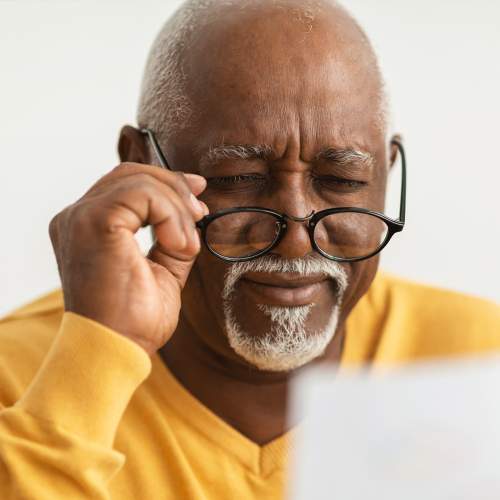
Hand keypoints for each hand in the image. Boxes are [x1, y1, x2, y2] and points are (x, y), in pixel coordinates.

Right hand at [49, 162, 207, 354]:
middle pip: (132, 174)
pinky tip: (178, 245)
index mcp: (88, 226)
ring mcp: (81, 217)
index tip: (198, 196)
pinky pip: (143, 194)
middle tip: (200, 209)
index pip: (125, 184)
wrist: (117, 349)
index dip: (165, 183)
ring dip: (176, 208)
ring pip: (140, 181)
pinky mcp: (95, 221)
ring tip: (186, 245)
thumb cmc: (134, 319)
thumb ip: (172, 235)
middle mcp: (77, 216)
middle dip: (175, 186)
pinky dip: (170, 215)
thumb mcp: (163, 268)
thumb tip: (194, 207)